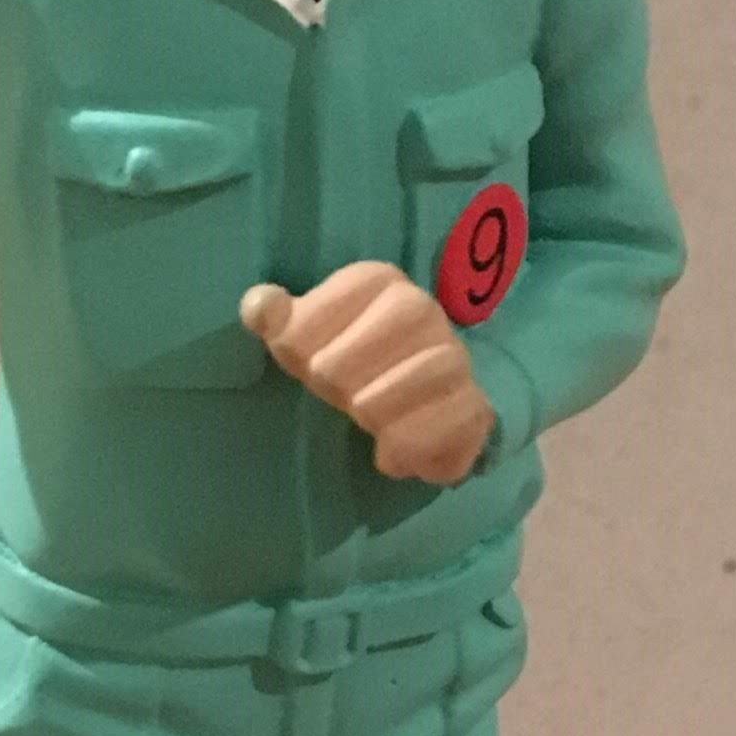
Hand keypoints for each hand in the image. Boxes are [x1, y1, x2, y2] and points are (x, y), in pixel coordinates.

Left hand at [240, 264, 497, 484]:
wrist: (401, 408)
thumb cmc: (342, 362)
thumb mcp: (300, 338)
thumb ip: (274, 317)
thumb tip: (260, 306)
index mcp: (378, 281)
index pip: (339, 299)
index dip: (307, 342)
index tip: (304, 363)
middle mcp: (423, 310)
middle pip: (390, 327)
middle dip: (344, 375)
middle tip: (337, 397)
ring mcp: (454, 358)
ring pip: (425, 372)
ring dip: (378, 408)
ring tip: (363, 419)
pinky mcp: (474, 407)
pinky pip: (453, 421)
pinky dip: (413, 444)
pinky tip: (387, 454)